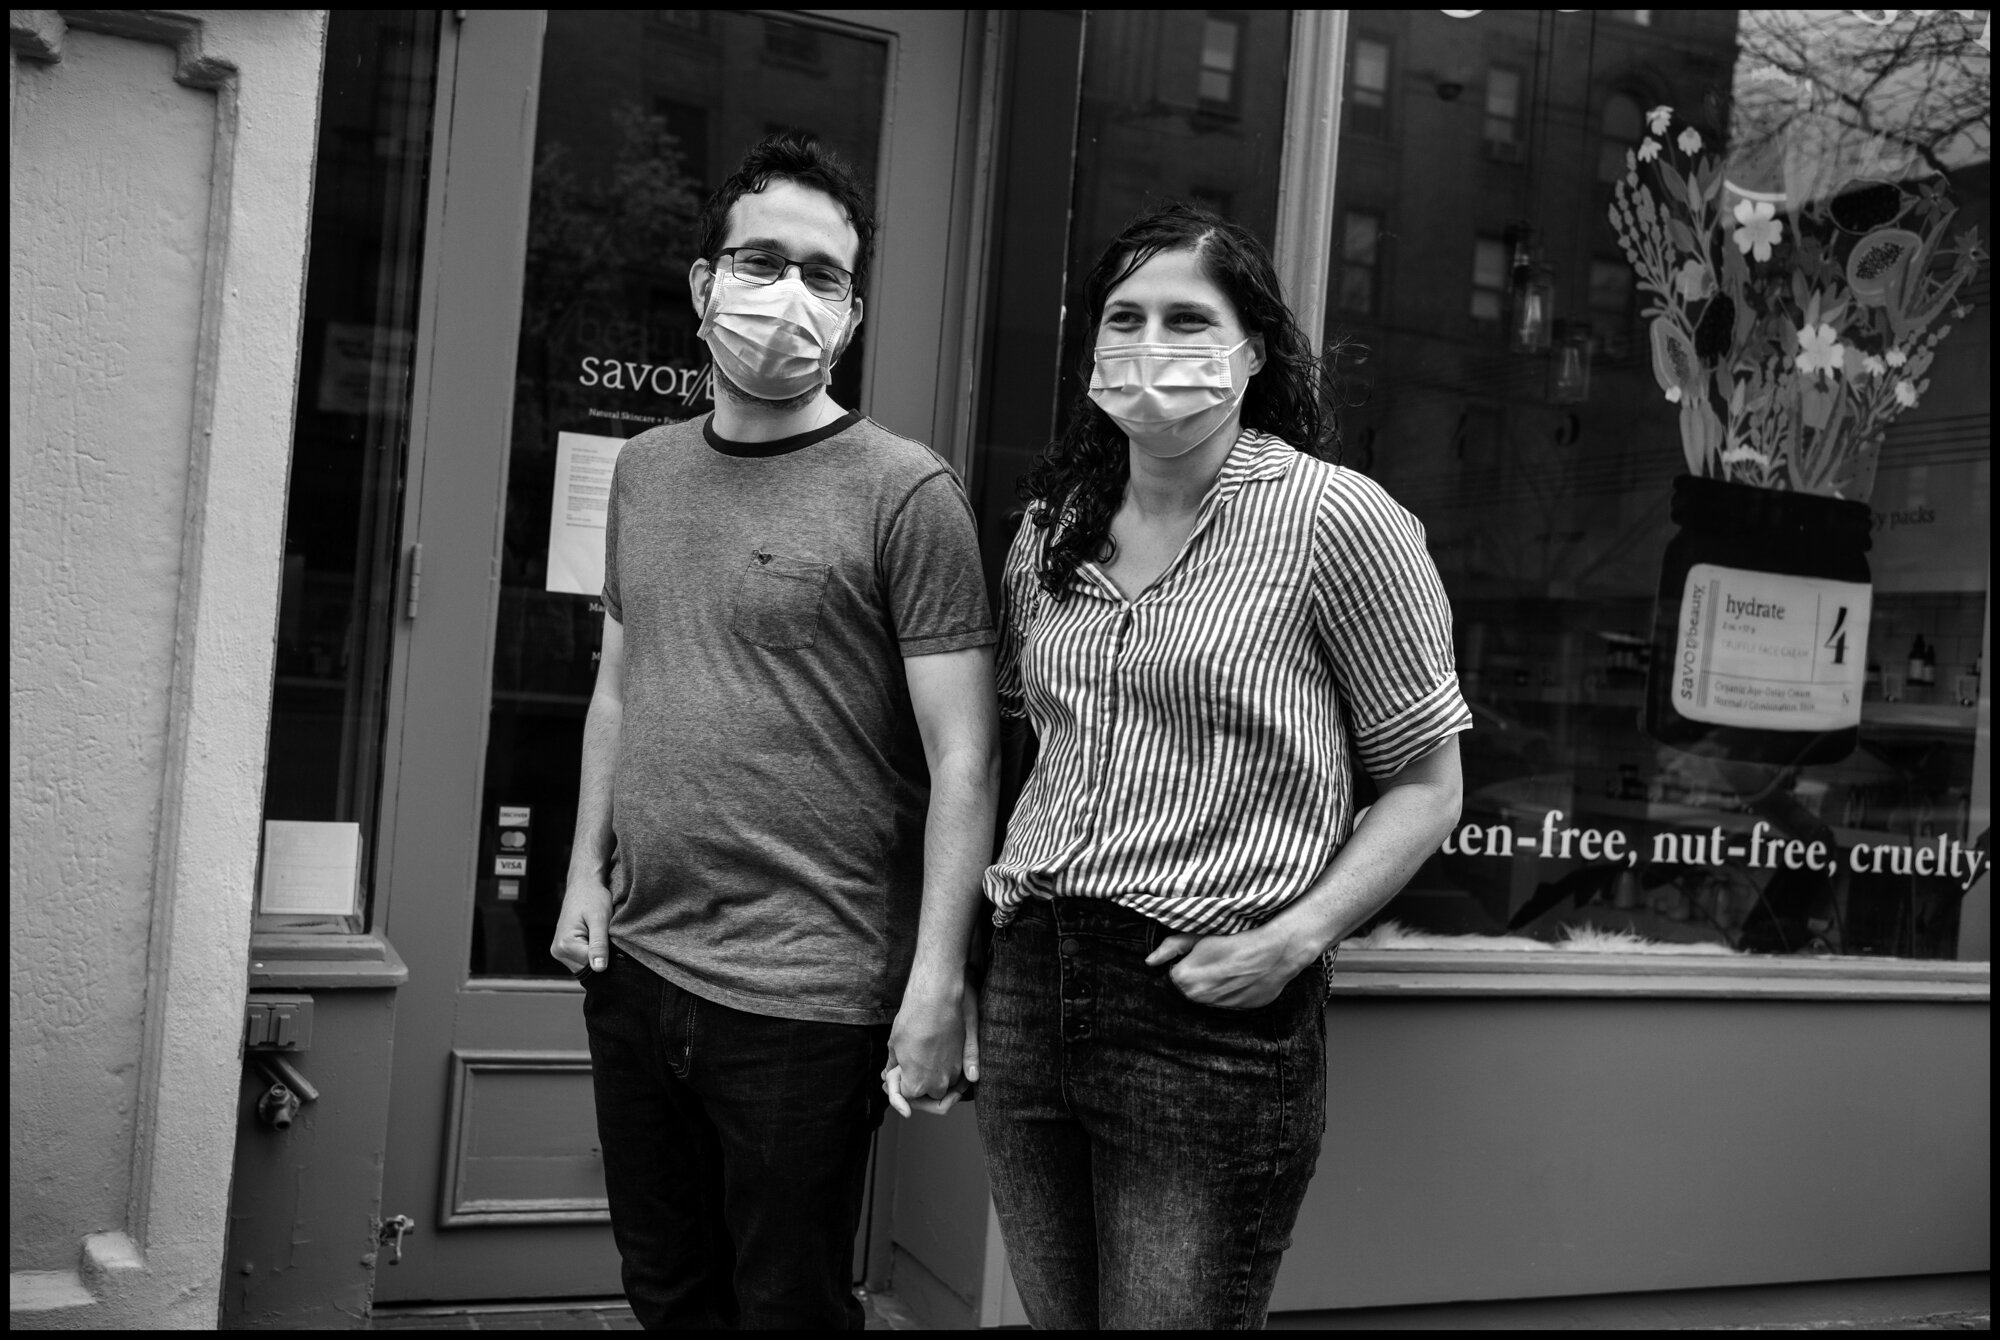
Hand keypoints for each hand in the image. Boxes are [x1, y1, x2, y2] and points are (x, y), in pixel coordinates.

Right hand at [549, 875, 612, 974]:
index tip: (611, 939)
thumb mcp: (600, 920)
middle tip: (606, 935)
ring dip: (595, 954)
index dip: (607, 956)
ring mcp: (559, 950)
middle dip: (600, 956)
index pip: (592, 966)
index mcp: (565, 945)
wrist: (584, 885)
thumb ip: (599, 945)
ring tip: (599, 934)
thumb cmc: (593, 898)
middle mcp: (558, 951)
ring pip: (584, 965)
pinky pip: (581, 959)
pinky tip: (594, 936)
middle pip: (587, 967)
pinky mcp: (564, 948)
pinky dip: (591, 951)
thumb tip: (599, 969)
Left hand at [883, 970, 979, 1117]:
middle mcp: (938, 1083)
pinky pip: (959, 1073)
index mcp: (916, 1083)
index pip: (906, 1097)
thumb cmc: (913, 1019)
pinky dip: (949, 1068)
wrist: (938, 997)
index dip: (899, 1086)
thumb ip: (896, 1065)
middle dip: (919, 1085)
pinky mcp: (966, 1058)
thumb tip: (891, 1072)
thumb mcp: (895, 1043)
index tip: (896, 1072)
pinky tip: (938, 1054)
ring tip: (922, 1059)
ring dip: (935, 1078)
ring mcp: (954, 1071)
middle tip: (908, 1068)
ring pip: (946, 1086)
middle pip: (928, 1096)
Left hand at [1145, 921, 1310, 1008]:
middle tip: (1216, 958)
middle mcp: (1199, 998)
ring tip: (1230, 966)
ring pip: (1208, 995)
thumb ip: (1171, 947)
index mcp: (1185, 979)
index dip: (1186, 962)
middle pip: (1190, 987)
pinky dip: (1231, 991)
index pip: (1174, 974)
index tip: (1199, 953)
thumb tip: (1150, 961)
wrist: (1274, 951)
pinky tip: (1241, 976)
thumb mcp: (1200, 936)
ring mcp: (1219, 1007)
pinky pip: (1227, 1001)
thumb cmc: (1236, 939)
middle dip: (1197, 974)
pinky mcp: (1238, 1010)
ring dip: (1214, 984)